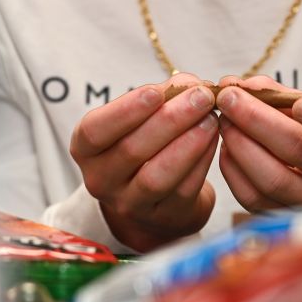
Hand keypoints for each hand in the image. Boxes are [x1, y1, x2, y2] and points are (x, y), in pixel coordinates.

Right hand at [70, 73, 217, 251]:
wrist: (158, 196)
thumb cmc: (146, 144)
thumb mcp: (141, 119)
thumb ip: (162, 96)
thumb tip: (190, 83)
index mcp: (86, 150)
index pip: (95, 131)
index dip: (124, 111)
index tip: (155, 91)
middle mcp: (101, 181)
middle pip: (132, 151)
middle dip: (170, 120)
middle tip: (201, 96)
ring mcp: (130, 205)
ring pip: (157, 177)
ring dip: (188, 144)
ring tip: (211, 118)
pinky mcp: (163, 217)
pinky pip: (183, 190)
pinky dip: (202, 162)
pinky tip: (214, 139)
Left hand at [216, 75, 301, 211]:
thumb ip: (280, 94)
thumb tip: (237, 85)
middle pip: (300, 151)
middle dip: (258, 119)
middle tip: (229, 96)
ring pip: (272, 179)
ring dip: (240, 143)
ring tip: (224, 119)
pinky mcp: (286, 219)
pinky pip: (252, 197)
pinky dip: (233, 168)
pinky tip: (228, 145)